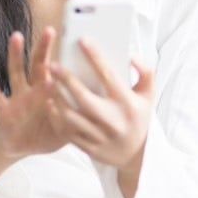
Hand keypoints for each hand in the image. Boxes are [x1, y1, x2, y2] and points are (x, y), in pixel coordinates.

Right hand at [0, 27, 66, 159]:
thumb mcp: (64, 130)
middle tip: (50, 31)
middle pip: (38, 65)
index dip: (65, 60)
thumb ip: (77, 121)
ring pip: (16, 73)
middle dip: (43, 48)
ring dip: (16, 55)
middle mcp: (33, 90)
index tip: (74, 46)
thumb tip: (98, 114)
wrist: (19, 148)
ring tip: (16, 37)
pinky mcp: (3, 110)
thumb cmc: (44, 135)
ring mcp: (17, 98)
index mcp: (49, 94)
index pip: (57, 73)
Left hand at [49, 37, 152, 172]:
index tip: (82, 40)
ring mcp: (100, 136)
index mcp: (126, 103)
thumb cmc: (140, 119)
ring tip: (48, 84)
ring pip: (71, 116)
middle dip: (66, 79)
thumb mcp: (148, 95)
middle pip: (83, 96)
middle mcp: (112, 119)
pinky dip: (57, 117)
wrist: (138, 156)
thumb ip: (145, 72)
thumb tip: (132, 56)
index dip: (94, 56)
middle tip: (53, 64)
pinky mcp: (90, 148)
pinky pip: (68, 132)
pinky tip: (50, 104)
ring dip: (57, 99)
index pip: (108, 75)